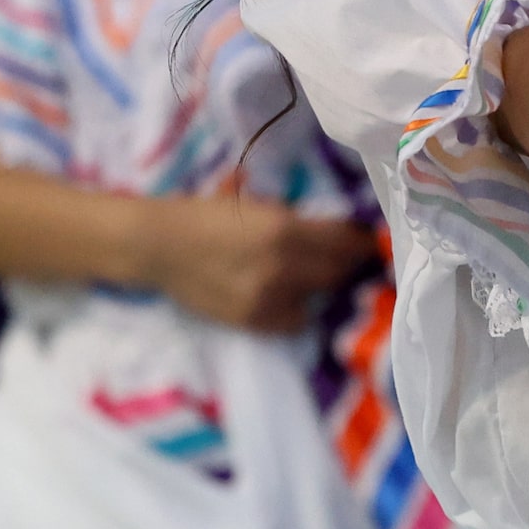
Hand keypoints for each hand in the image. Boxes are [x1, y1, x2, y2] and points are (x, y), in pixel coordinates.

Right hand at [128, 196, 377, 333]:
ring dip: (321, 289)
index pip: (346, 242)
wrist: (159, 246)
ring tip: (314, 278)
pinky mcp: (253, 321)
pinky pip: (295, 322)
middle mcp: (282, 266)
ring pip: (319, 300)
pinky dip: (298, 310)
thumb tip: (336, 230)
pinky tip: (288, 297)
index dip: (362, 243)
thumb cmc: (205, 214)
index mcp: (285, 229)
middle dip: (347, 265)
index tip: (369, 242)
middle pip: (339, 273)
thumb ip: (295, 220)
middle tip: (349, 259)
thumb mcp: (256, 205)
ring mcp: (268, 298)